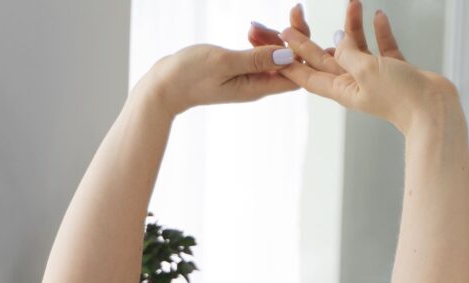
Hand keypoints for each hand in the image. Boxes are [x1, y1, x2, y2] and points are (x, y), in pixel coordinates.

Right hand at [136, 39, 299, 116]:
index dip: (305, 50)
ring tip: (252, 27)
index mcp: (258, 87)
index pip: (298, 73)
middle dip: (293, 36)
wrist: (163, 87)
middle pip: (292, 62)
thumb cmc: (188, 76)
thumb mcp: (223, 62)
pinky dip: (261, 40)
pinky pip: (262, 54)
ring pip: (277, 55)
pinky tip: (250, 30)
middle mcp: (258, 85)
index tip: (297, 24)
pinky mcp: (242, 71)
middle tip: (292, 10)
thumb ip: (256, 58)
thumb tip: (289, 55)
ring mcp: (250, 78)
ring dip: (272, 36)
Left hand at [255, 2, 457, 134]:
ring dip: (354, 26)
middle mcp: (354, 83)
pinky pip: (383, 47)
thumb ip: (348, 54)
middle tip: (293, 20)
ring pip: (357, 47)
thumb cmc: (399, 95)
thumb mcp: (366, 70)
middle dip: (310, 39)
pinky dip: (380, 32)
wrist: (434, 109)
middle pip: (326, 58)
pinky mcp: (395, 71)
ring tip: (354, 2)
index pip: (308, 75)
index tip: (276, 45)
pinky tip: (378, 15)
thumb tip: (338, 41)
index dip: (291, 60)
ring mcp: (375, 77)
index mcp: (341, 90)